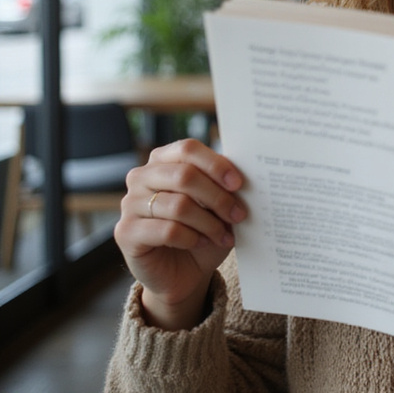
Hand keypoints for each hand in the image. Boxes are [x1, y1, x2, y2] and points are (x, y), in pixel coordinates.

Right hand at [113, 138, 246, 329]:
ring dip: (209, 223)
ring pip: (178, 205)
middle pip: (184, 175)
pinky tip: (202, 243)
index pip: (188, 149)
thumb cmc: (202, 231)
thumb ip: (222, 185)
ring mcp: (130, 204)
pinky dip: (192, 238)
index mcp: (163, 160)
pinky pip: (167, 230)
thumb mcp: (217, 205)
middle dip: (218, 197)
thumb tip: (239, 175)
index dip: (215, 164)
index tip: (238, 184)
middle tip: (239, 214)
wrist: (184, 272)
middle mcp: (141, 177)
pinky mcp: (125, 232)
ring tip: (224, 235)